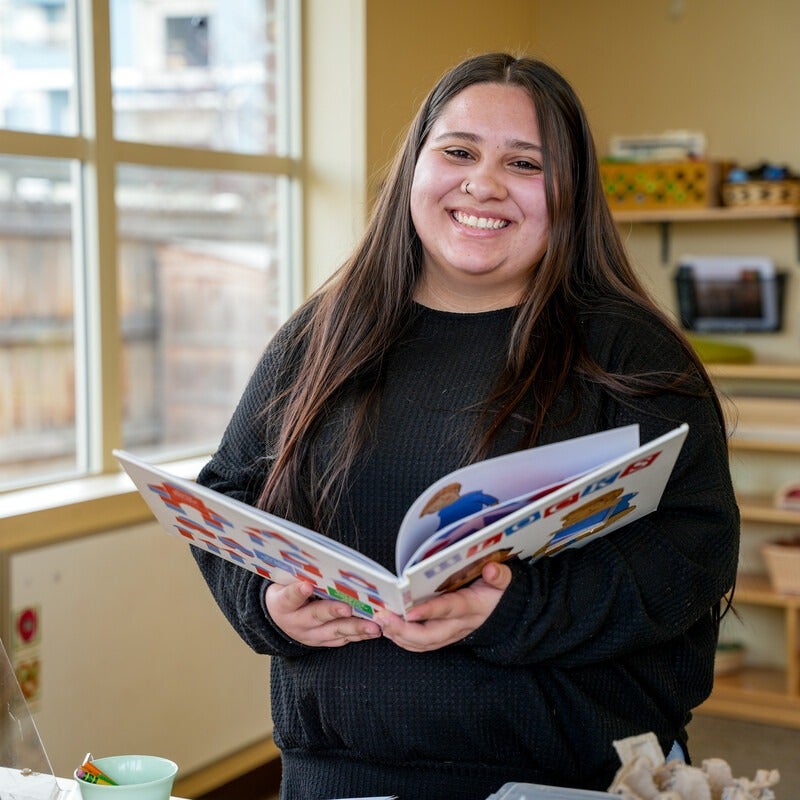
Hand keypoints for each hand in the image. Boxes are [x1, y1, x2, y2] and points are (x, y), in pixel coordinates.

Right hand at [265, 580, 381, 646]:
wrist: (278, 618)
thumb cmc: (286, 591)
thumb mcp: (284, 581)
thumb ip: (299, 573)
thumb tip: (319, 556)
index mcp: (282, 604)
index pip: (289, 597)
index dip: (297, 592)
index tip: (306, 586)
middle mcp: (296, 623)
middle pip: (315, 616)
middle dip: (333, 611)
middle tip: (347, 608)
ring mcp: (310, 635)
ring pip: (334, 632)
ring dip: (355, 628)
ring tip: (373, 626)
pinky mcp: (323, 641)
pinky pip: (342, 639)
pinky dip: (359, 635)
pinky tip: (374, 630)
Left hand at [374, 561, 511, 651]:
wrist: (503, 613)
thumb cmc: (497, 591)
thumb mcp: (503, 581)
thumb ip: (499, 576)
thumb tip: (491, 568)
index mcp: (473, 607)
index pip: (449, 609)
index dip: (429, 611)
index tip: (408, 611)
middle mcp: (460, 625)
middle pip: (430, 635)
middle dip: (404, 630)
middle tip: (382, 618)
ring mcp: (451, 634)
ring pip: (423, 643)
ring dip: (400, 636)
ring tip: (380, 622)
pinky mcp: (444, 638)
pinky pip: (422, 645)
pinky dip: (403, 640)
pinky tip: (389, 629)